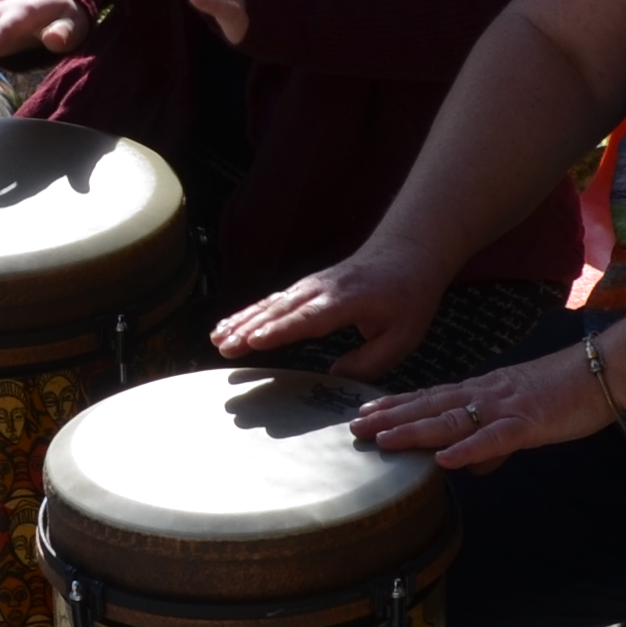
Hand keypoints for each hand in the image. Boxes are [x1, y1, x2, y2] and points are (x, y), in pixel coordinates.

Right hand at [212, 246, 452, 381]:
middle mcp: (323, 289)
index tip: (256, 340)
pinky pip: (274, 300)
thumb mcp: (404, 336)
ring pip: (271, 303)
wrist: (409, 253)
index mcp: (347, 301)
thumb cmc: (409, 297)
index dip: (282, 330)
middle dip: (250, 328)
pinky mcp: (307, 287)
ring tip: (216, 339)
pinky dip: (250, 312)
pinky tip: (230, 325)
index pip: (309, 318)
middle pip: (280, 310)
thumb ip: (371, 361)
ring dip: (243, 320)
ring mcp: (312, 285)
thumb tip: (334, 373)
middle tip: (223, 347)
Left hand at [345, 344, 609, 473]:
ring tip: (383, 439)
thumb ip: (493, 444)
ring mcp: (505, 407)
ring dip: (416, 429)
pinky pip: (494, 438)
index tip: (365, 410)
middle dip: (391, 417)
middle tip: (354, 426)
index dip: (397, 404)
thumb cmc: (566, 392)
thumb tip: (468, 467)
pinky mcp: (528, 423)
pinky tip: (445, 458)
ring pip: (452, 420)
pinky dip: (468, 448)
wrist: (604, 370)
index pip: (431, 397)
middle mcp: (486, 394)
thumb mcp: (522, 419)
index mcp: (484, 390)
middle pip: (430, 406)